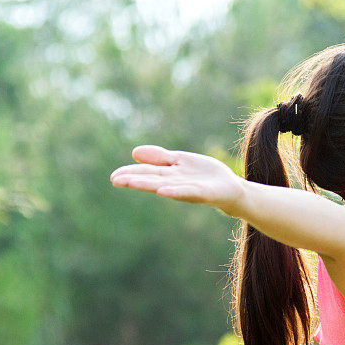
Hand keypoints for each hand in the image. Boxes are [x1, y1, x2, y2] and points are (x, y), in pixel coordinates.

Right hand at [110, 145, 245, 215]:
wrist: (230, 188)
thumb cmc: (204, 175)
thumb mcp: (180, 161)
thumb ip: (160, 157)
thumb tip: (135, 152)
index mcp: (169, 174)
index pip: (146, 172)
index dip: (130, 173)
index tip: (113, 176)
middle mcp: (176, 183)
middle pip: (152, 179)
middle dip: (134, 179)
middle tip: (115, 180)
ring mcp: (189, 188)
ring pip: (165, 185)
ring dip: (149, 185)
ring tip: (132, 183)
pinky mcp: (203, 193)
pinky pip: (187, 191)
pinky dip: (175, 191)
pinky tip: (162, 190)